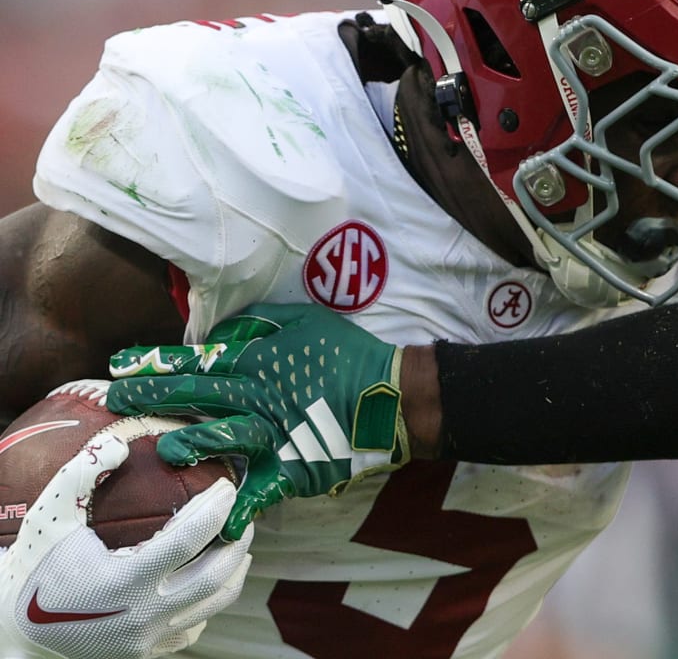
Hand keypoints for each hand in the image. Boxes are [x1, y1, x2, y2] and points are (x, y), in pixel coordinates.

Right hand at [0, 432, 250, 658]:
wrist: (15, 631)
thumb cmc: (36, 568)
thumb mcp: (50, 517)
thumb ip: (81, 474)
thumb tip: (119, 444)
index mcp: (120, 584)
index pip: (187, 543)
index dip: (214, 511)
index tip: (229, 486)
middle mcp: (139, 617)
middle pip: (213, 576)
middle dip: (237, 539)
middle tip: (245, 511)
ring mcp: (145, 640)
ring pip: (212, 605)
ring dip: (234, 570)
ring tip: (239, 540)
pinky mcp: (145, 653)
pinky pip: (193, 626)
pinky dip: (212, 599)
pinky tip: (214, 575)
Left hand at [107, 302, 407, 541]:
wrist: (395, 396)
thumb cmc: (351, 354)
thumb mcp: (308, 321)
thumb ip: (262, 322)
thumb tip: (221, 334)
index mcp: (262, 361)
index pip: (201, 359)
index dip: (159, 360)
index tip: (122, 362)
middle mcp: (260, 396)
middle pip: (198, 394)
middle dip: (153, 394)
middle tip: (116, 397)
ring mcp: (275, 434)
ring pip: (222, 436)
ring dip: (189, 441)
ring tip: (160, 447)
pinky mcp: (293, 467)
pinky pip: (262, 489)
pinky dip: (243, 506)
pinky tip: (221, 522)